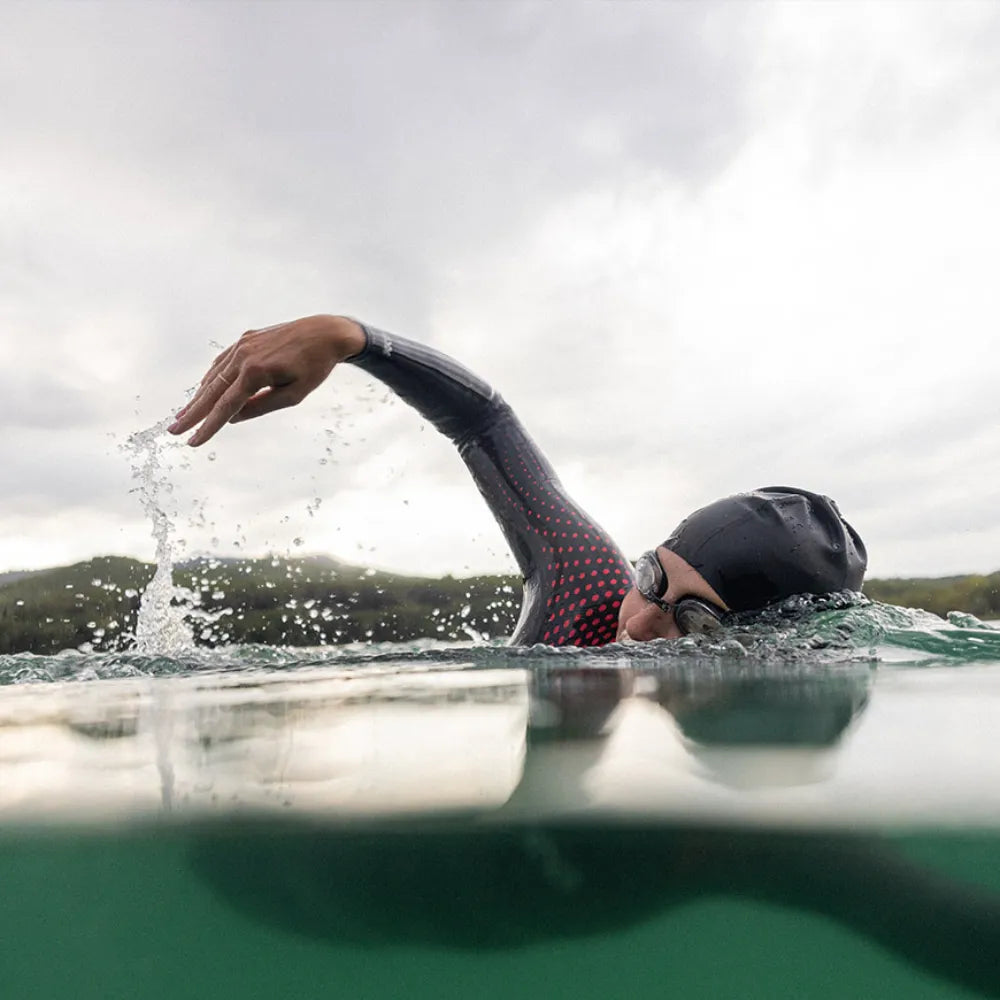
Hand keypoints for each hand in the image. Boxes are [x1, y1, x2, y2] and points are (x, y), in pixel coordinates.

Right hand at [168, 315, 364, 446]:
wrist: (325, 332)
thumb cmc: (314, 367)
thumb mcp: (294, 394)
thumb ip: (262, 407)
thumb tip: (233, 417)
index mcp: (256, 372)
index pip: (226, 406)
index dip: (208, 426)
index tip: (193, 442)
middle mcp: (243, 356)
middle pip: (211, 391)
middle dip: (192, 413)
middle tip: (173, 430)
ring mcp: (242, 345)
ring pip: (213, 376)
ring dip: (198, 397)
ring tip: (184, 415)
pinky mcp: (245, 339)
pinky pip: (222, 362)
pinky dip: (211, 378)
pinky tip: (204, 391)